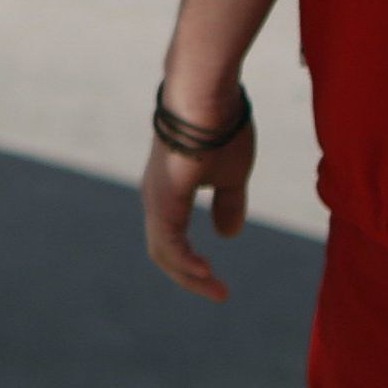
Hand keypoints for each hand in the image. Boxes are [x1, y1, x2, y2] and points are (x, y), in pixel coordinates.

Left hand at [141, 116, 258, 303]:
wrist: (208, 94)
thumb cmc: (219, 127)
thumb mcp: (232, 175)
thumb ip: (228, 204)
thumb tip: (227, 234)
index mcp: (169, 195)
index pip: (174, 242)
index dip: (193, 266)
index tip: (219, 283)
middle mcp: (156, 199)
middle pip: (165, 253)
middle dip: (191, 277)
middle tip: (219, 293)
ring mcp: (156, 198)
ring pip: (163, 251)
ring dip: (189, 275)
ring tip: (215, 288)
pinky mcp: (163, 196)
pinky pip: (167, 240)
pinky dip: (184, 260)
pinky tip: (203, 271)